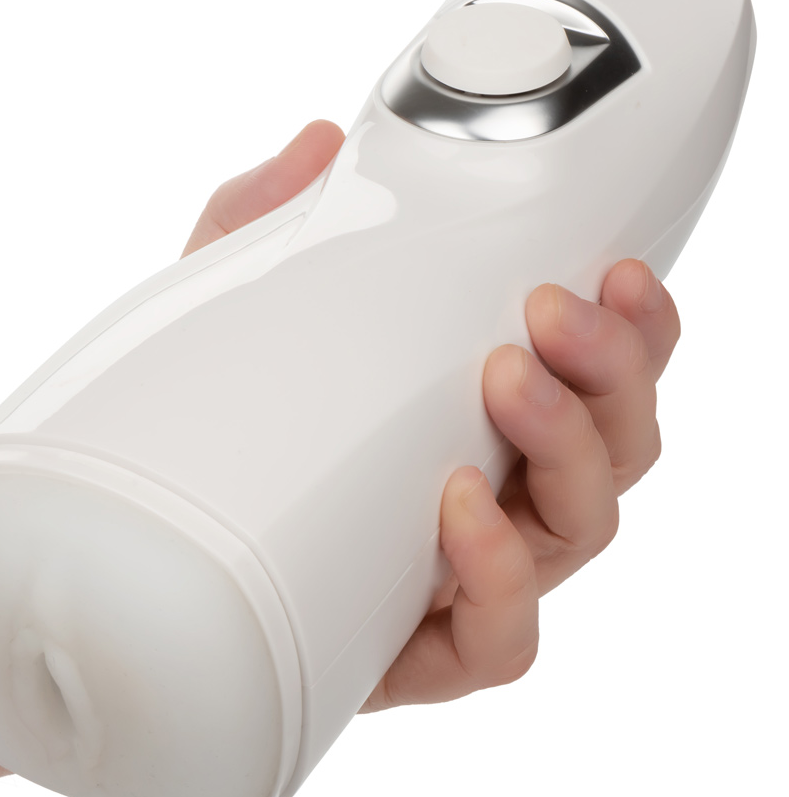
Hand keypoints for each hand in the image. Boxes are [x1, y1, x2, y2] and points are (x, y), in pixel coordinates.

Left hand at [185, 120, 680, 713]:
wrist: (159, 564)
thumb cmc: (229, 434)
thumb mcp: (240, 310)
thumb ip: (273, 222)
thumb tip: (314, 145)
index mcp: (484, 416)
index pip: (603, 376)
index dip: (637, 327)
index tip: (613, 265)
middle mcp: (502, 493)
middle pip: (620, 445)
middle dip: (609, 369)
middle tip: (545, 311)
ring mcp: (472, 576)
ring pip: (584, 528)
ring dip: (566, 447)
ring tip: (506, 379)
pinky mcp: (428, 652)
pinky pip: (504, 638)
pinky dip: (497, 572)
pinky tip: (456, 505)